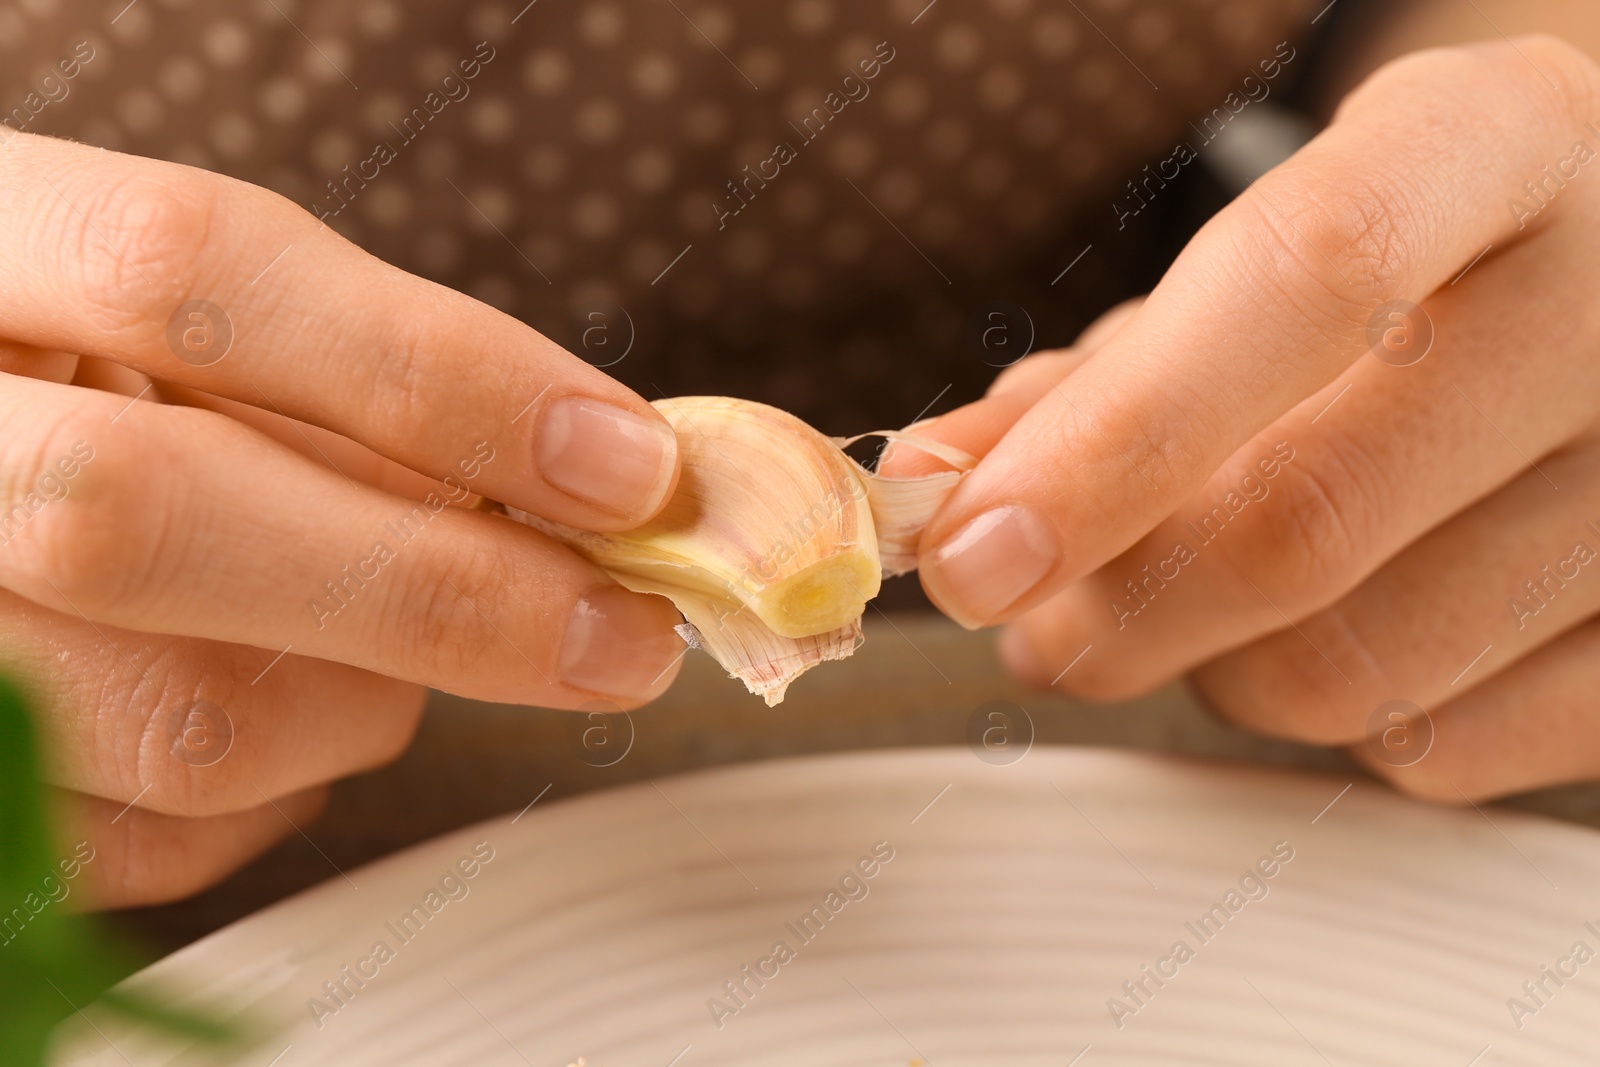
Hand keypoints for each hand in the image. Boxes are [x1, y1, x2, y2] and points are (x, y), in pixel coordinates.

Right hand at [0, 132, 685, 904]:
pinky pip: (148, 846)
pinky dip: (281, 789)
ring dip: (364, 695)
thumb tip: (586, 484)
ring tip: (397, 633)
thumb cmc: (92, 384)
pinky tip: (289, 700)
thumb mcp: (181, 321)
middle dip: (438, 591)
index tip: (627, 466)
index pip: (182, 270)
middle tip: (622, 631)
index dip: (433, 374)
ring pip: (166, 716)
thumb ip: (341, 374)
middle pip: (143, 515)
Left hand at [899, 37, 1599, 801]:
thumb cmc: (1396, 272)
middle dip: (1118, 609)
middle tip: (1033, 624)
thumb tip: (934, 490)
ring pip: (1364, 665)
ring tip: (1186, 614)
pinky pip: (1444, 746)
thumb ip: (1086, 380)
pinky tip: (1313, 641)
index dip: (1112, 439)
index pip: (1306, 280)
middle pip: (1317, 512)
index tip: (971, 552)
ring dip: (1211, 672)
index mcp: (1497, 140)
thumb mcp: (1249, 270)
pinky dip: (1329, 725)